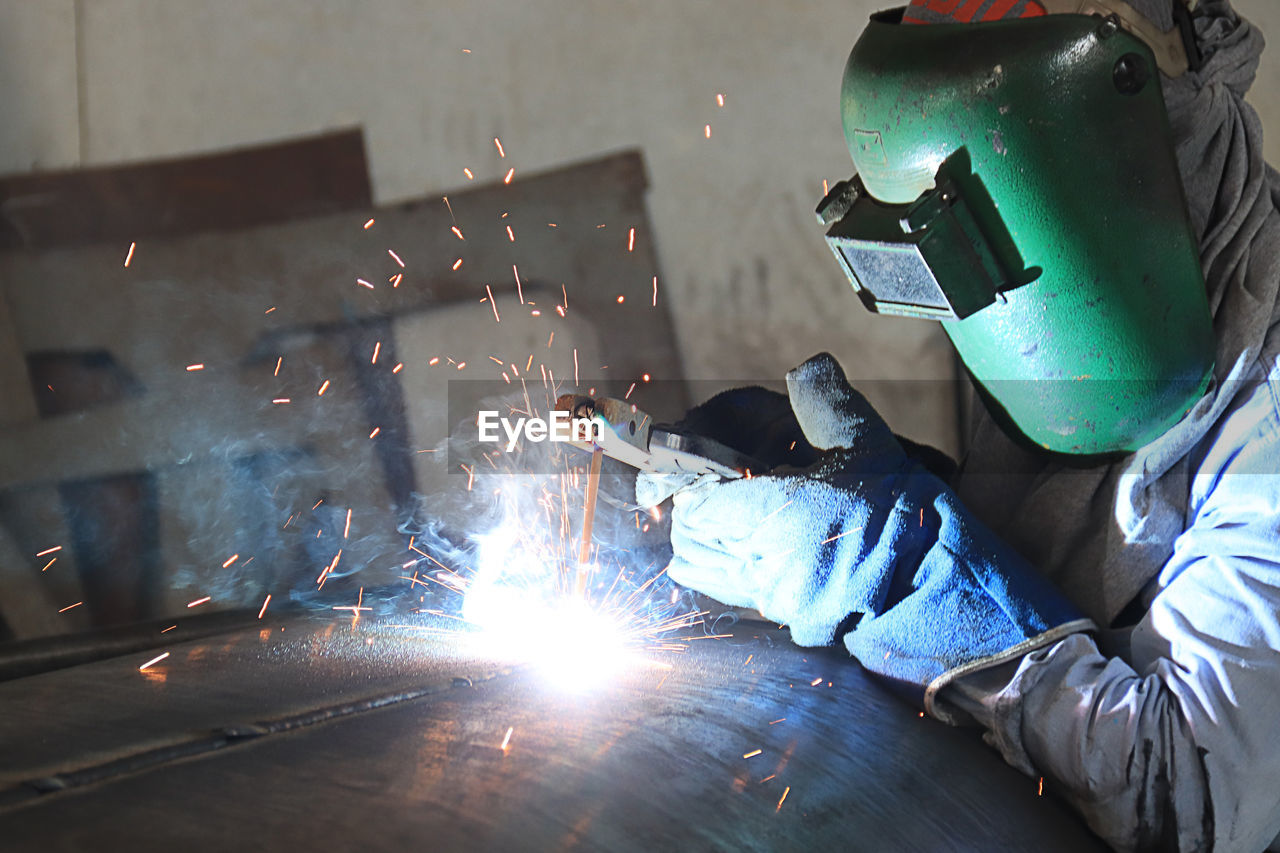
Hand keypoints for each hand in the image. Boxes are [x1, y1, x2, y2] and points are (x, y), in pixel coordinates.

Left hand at [653, 353, 1088, 703]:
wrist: (939, 590)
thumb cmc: (903, 516)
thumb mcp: (869, 447)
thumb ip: (828, 406)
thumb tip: (808, 368)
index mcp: (770, 517)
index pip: (694, 500)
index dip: (689, 479)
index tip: (700, 462)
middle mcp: (759, 563)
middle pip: (689, 536)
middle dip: (693, 508)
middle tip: (713, 483)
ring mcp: (770, 597)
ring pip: (704, 569)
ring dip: (706, 541)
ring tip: (730, 515)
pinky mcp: (787, 620)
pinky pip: (733, 594)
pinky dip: (727, 569)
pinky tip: (753, 549)